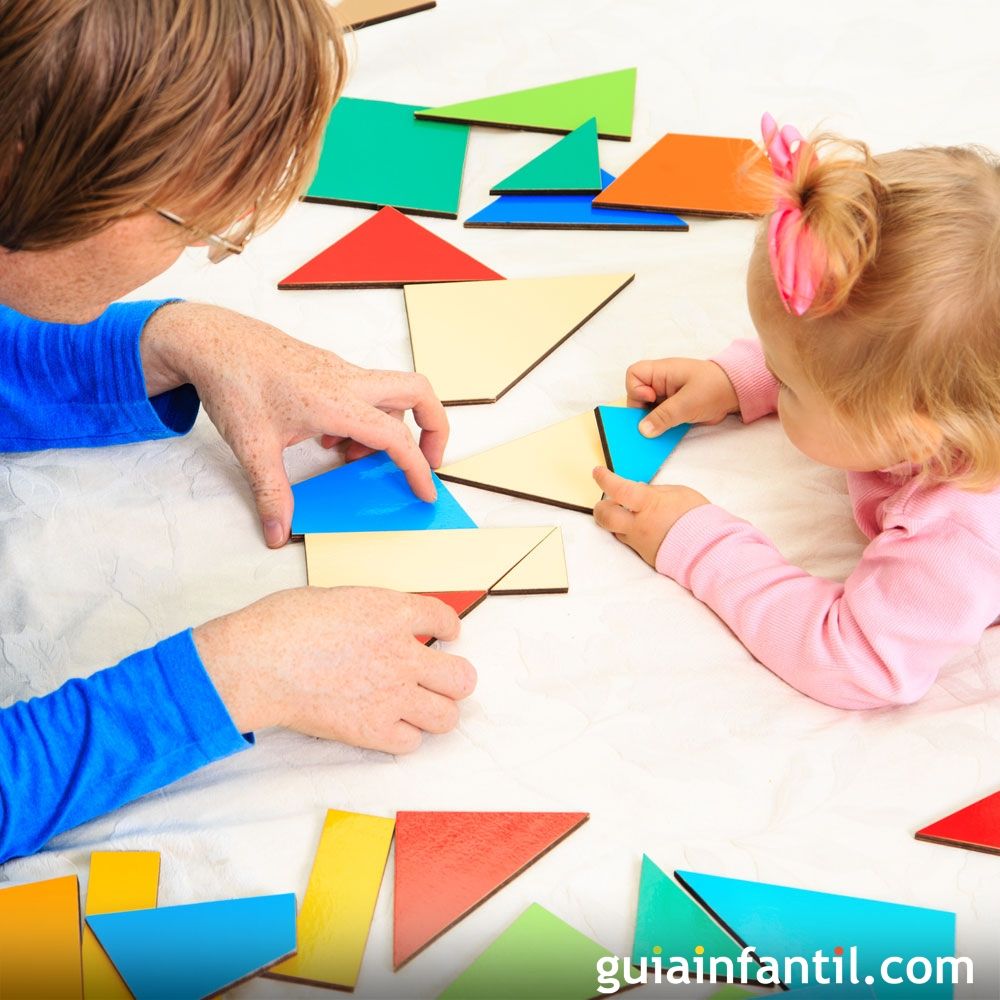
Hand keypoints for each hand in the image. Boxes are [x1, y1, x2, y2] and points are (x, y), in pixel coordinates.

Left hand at [140, 303, 448, 546]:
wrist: (213, 339)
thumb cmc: (234, 381)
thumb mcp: (253, 447)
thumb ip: (271, 493)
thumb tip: (278, 531)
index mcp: (338, 401)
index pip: (396, 437)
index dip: (417, 468)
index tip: (425, 492)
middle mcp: (348, 381)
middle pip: (419, 392)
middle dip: (435, 428)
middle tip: (425, 461)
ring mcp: (341, 371)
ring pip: (392, 393)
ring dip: (390, 426)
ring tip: (353, 456)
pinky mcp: (329, 369)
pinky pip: (366, 392)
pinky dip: (364, 417)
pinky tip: (330, 437)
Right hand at [193, 588, 476, 753]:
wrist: (258, 661)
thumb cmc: (283, 624)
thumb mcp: (338, 597)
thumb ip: (371, 613)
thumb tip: (377, 625)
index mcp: (393, 613)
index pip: (445, 620)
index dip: (447, 628)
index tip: (443, 635)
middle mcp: (402, 655)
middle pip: (463, 677)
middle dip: (453, 678)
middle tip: (436, 678)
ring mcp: (391, 695)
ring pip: (447, 716)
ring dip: (435, 711)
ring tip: (417, 706)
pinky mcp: (371, 729)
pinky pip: (411, 742)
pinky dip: (403, 736)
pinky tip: (387, 724)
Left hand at [592, 466, 708, 565]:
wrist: (710, 548)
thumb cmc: (698, 517)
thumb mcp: (677, 492)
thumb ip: (653, 491)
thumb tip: (638, 490)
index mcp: (648, 505)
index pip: (618, 490)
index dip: (605, 479)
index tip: (598, 472)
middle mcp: (638, 525)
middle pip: (604, 517)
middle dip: (600, 507)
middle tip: (605, 500)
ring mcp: (639, 543)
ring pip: (615, 530)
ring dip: (617, 519)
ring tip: (630, 512)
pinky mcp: (644, 555)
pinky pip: (630, 541)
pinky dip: (632, 531)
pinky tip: (645, 526)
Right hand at [626, 357, 738, 437]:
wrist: (736, 393)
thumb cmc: (714, 388)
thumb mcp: (687, 403)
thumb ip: (664, 416)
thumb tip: (643, 430)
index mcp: (661, 372)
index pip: (634, 375)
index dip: (636, 389)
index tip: (650, 400)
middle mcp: (660, 383)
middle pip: (637, 396)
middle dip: (642, 411)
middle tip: (653, 422)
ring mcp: (666, 396)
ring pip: (647, 410)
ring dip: (651, 421)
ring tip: (660, 430)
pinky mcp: (673, 409)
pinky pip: (659, 418)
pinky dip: (660, 427)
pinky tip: (665, 434)